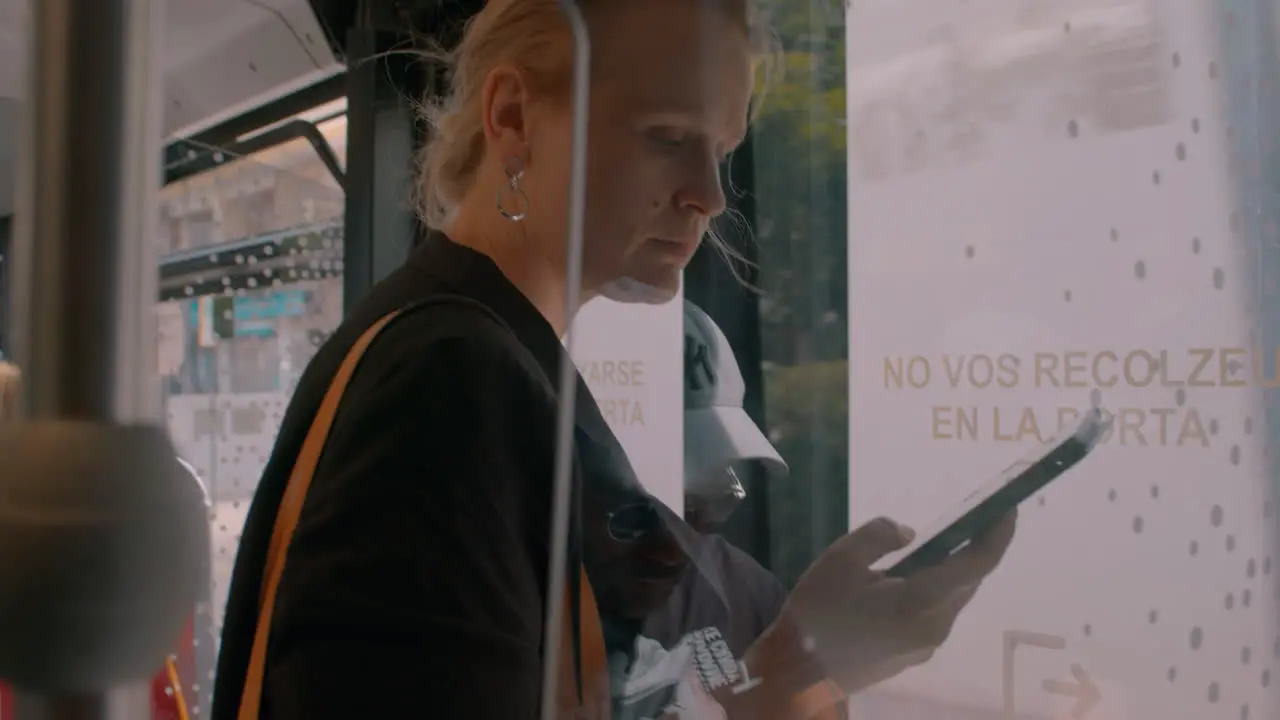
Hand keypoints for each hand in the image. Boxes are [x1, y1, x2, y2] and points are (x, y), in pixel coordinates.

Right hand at [778, 511, 1017, 693]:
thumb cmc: (817, 614)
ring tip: (933, 544)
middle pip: (967, 581)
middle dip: (973, 547)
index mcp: (920, 602)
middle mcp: (935, 626)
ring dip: (949, 570)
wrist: (797, 675)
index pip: (976, 564)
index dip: (998, 533)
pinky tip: (906, 578)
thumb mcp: (840, 560)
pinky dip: (933, 589)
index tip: (1008, 506)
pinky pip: (934, 613)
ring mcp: (926, 645)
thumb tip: (910, 535)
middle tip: (969, 516)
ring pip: (951, 598)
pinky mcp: (913, 655)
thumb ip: (879, 536)